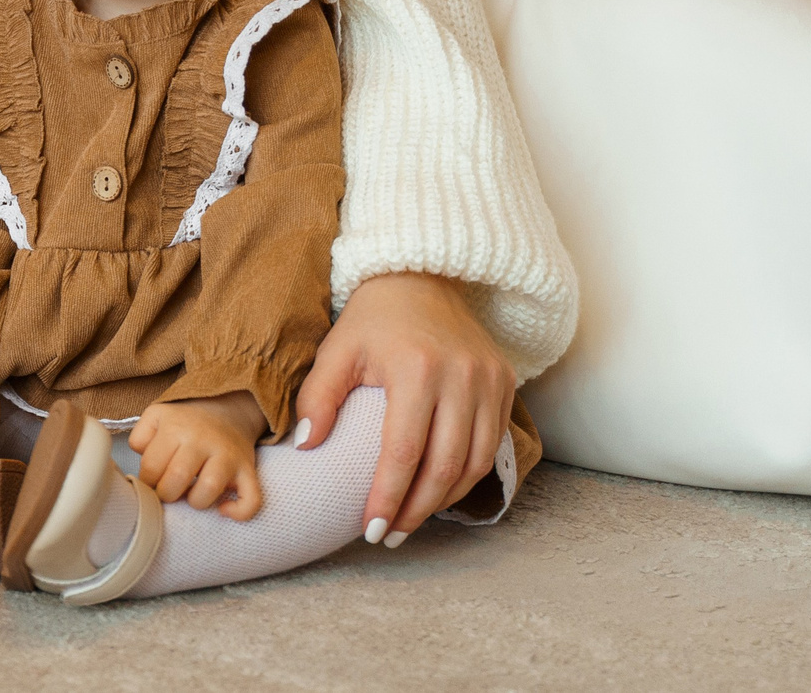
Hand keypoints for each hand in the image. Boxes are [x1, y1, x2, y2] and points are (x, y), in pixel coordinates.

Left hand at [127, 391, 266, 520]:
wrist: (226, 409)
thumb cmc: (185, 421)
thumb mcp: (156, 416)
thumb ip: (139, 437)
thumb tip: (142, 461)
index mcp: (176, 428)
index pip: (152, 467)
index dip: (148, 481)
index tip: (153, 480)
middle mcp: (202, 440)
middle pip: (176, 479)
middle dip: (167, 494)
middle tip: (169, 490)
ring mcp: (227, 455)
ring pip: (209, 488)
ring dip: (196, 501)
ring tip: (192, 495)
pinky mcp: (248, 470)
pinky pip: (251, 499)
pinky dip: (239, 512)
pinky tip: (224, 510)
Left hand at [294, 272, 515, 546]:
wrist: (421, 275)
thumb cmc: (372, 318)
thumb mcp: (337, 350)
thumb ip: (318, 397)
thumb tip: (306, 447)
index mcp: (416, 368)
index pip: (404, 451)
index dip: (389, 497)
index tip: (371, 529)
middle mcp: (461, 376)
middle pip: (445, 467)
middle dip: (416, 510)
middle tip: (389, 535)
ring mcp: (489, 379)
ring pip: (475, 463)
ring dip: (444, 500)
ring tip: (411, 519)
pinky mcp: (504, 382)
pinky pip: (492, 445)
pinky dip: (467, 476)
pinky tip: (439, 491)